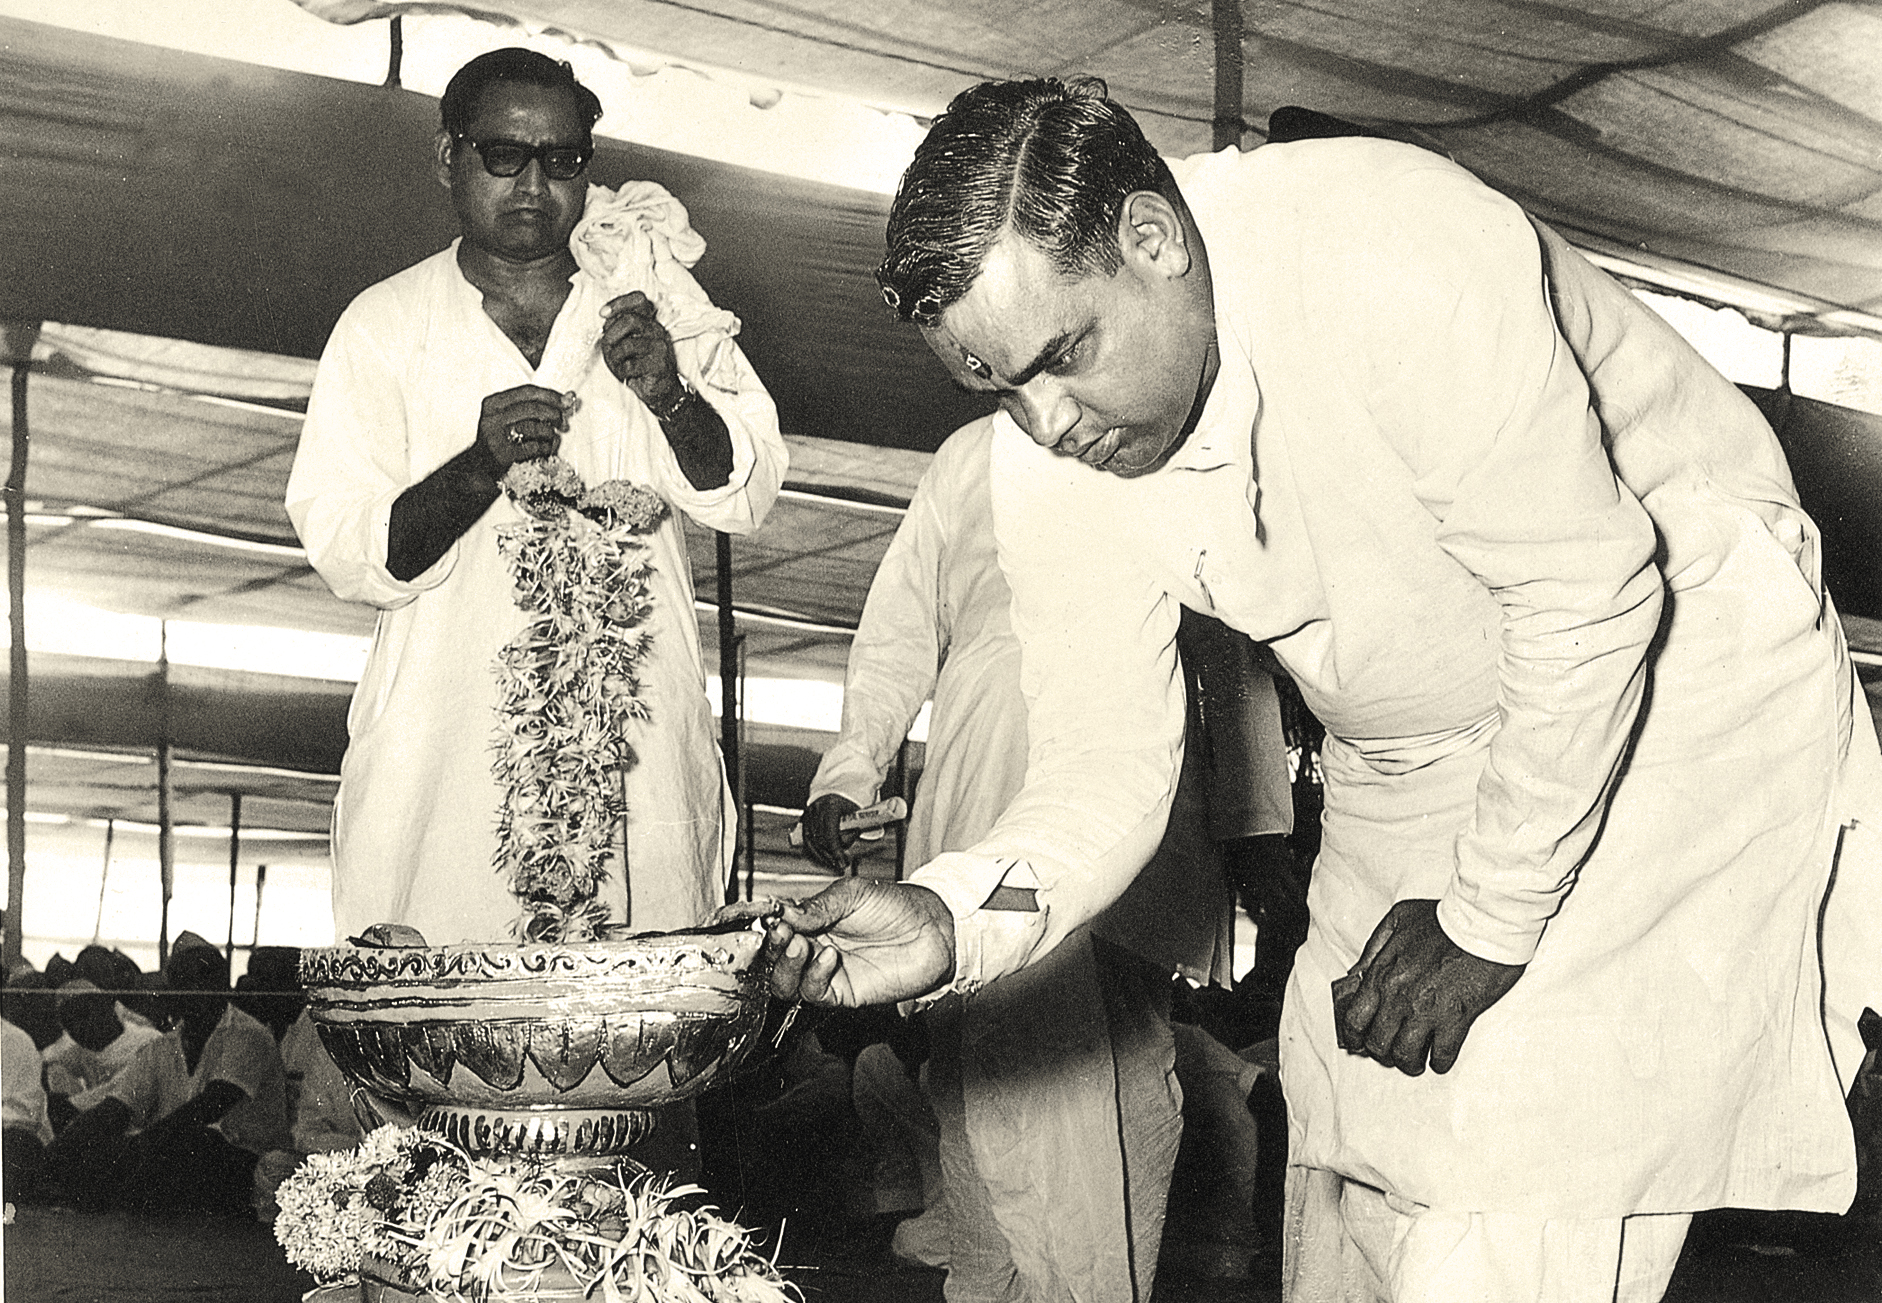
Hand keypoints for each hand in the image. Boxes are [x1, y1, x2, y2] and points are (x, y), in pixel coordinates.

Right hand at [478, 384, 573, 470]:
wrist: (479, 466)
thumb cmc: (501, 438)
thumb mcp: (509, 416)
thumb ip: (534, 405)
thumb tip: (569, 397)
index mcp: (494, 403)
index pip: (527, 391)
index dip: (551, 395)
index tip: (566, 401)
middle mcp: (492, 417)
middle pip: (532, 408)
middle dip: (554, 414)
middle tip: (563, 422)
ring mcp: (496, 436)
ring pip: (533, 427)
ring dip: (549, 433)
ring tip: (552, 437)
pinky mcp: (503, 454)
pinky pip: (532, 447)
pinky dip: (544, 447)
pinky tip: (545, 449)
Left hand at [601, 292, 682, 412]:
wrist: (661, 389)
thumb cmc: (641, 366)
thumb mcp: (627, 342)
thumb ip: (618, 328)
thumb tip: (606, 321)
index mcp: (649, 322)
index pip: (638, 300)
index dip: (618, 303)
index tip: (603, 313)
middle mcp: (656, 331)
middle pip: (630, 320)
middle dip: (611, 334)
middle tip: (608, 346)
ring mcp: (659, 347)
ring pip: (628, 344)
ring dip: (614, 357)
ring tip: (617, 364)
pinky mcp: (658, 365)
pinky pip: (631, 365)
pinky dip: (622, 371)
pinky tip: (626, 374)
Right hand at [715, 879, 955, 1007]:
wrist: (932, 929)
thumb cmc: (896, 906)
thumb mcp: (852, 894)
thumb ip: (816, 906)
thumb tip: (781, 911)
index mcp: (811, 921)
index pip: (774, 929)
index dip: (763, 927)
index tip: (760, 920)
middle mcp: (813, 947)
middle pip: (772, 960)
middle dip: (770, 948)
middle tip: (780, 934)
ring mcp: (826, 972)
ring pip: (785, 982)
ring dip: (786, 965)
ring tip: (801, 945)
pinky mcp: (843, 992)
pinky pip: (814, 992)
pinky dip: (814, 976)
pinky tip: (828, 956)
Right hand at [800, 794, 861, 870]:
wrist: (838, 790)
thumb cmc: (850, 802)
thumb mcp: (855, 813)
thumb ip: (853, 829)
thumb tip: (847, 848)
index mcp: (830, 806)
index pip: (830, 835)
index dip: (836, 851)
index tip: (842, 862)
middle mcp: (816, 810)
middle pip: (820, 840)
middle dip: (831, 856)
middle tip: (842, 864)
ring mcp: (808, 814)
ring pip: (811, 842)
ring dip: (823, 856)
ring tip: (834, 863)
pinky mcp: (804, 819)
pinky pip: (807, 839)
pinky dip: (814, 851)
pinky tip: (823, 858)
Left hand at [1331, 898, 1523, 1075]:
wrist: (1484, 921)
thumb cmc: (1443, 918)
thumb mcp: (1396, 920)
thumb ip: (1373, 948)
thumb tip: (1356, 973)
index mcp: (1382, 973)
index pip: (1354, 1018)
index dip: (1354, 1036)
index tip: (1360, 1042)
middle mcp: (1399, 996)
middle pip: (1377, 1042)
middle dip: (1382, 1053)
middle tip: (1391, 1051)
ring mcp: (1427, 1010)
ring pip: (1405, 1055)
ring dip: (1408, 1063)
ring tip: (1415, 1061)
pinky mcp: (1457, 1018)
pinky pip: (1441, 1054)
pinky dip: (1439, 1062)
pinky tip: (1440, 1058)